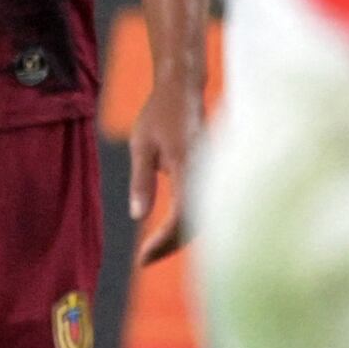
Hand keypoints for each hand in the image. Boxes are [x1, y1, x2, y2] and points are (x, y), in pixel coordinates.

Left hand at [126, 43, 202, 264]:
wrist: (184, 88)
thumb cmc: (159, 113)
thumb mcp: (141, 145)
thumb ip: (141, 181)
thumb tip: (138, 216)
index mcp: (186, 167)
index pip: (180, 216)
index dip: (162, 241)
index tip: (142, 258)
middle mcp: (203, 173)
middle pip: (195, 223)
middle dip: (170, 246)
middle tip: (144, 260)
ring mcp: (210, 173)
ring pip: (202, 216)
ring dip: (180, 236)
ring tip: (155, 248)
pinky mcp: (210, 172)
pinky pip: (204, 204)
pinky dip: (188, 222)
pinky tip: (171, 229)